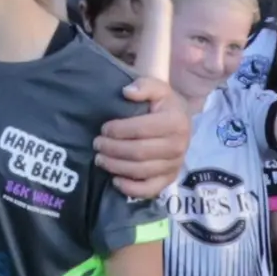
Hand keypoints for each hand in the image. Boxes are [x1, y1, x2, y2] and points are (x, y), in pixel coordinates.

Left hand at [93, 77, 190, 198]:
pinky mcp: (169, 179)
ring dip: (116, 167)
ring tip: (100, 159)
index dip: (119, 130)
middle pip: (139, 152)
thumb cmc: (163, 104)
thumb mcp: (157, 88)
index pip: (142, 129)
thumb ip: (144, 86)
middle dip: (113, 149)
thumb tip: (127, 92)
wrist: (179, 120)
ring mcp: (175, 165)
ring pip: (141, 171)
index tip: (103, 129)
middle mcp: (179, 146)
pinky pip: (150, 190)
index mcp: (176, 122)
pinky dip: (131, 189)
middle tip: (97, 144)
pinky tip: (115, 181)